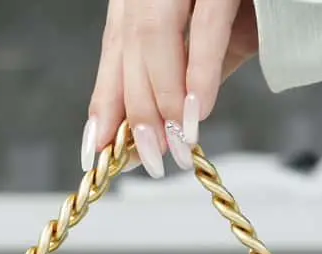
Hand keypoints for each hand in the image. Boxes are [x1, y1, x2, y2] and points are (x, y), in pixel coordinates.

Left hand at [81, 0, 258, 177]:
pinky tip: (197, 110)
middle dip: (135, 113)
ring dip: (162, 100)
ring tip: (175, 144)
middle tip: (148, 160)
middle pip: (129, 50)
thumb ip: (188, 81)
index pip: (115, 52)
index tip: (101, 153)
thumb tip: (163, 134)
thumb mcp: (220, 40)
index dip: (105, 104)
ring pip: (154, 38)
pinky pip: (205, 24)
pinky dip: (199, 72)